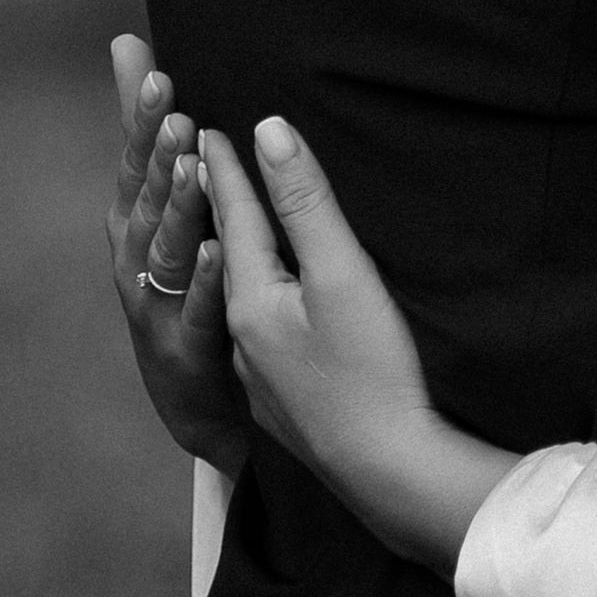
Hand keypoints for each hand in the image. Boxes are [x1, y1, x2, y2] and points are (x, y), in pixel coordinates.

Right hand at [108, 35, 248, 478]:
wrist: (204, 402)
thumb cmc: (190, 293)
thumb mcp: (181, 216)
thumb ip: (170, 144)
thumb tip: (145, 60)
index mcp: (140, 223)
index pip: (138, 160)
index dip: (141, 116)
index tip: (152, 67)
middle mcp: (138, 260)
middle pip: (146, 198)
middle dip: (157, 151)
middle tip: (174, 106)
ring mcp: (157, 307)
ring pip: (167, 250)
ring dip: (178, 206)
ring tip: (194, 164)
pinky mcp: (187, 351)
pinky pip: (198, 312)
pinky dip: (205, 281)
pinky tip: (220, 251)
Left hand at [202, 118, 515, 578]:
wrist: (388, 471)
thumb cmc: (371, 368)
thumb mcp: (342, 272)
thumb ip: (305, 202)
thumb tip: (267, 131)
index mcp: (251, 300)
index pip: (234, 215)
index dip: (226, 167)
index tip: (208, 125)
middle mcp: (244, 338)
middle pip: (229, 256)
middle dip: (224, 208)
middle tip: (213, 164)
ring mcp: (263, 376)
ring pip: (245, 297)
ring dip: (243, 255)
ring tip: (248, 229)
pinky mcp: (288, 402)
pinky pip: (264, 333)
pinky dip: (266, 299)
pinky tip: (284, 306)